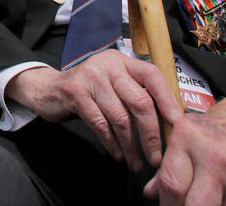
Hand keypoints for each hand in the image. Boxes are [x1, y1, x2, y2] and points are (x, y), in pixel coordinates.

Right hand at [7, 50, 182, 172]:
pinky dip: (112, 143)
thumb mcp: (113, 84)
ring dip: (131, 146)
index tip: (176, 124)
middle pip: (140, 102)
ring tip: (136, 163)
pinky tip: (118, 155)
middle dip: (151, 134)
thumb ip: (136, 94)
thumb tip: (170, 120)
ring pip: (120, 118)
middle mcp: (108, 65)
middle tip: (156, 157)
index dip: (167, 99)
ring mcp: (90, 78)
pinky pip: (100, 124)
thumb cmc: (89, 91)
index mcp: (122, 61)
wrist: (48, 89)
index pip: (152, 75)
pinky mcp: (76, 92)